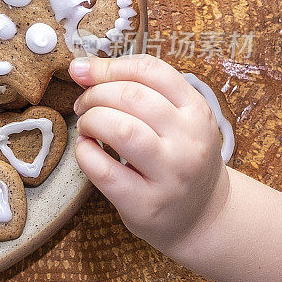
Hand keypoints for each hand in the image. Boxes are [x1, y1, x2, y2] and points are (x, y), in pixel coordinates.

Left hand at [69, 54, 228, 253]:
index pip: (151, 71)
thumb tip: (80, 68)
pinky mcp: (146, 204)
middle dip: (95, 94)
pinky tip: (87, 150)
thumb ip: (135, 90)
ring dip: (91, 121)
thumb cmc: (177, 158)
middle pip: (131, 96)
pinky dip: (84, 153)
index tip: (83, 71)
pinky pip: (103, 169)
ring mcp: (171, 176)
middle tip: (83, 105)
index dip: (109, 66)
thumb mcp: (174, 119)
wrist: (201, 216)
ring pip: (121, 129)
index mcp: (197, 112)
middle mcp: (190, 142)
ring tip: (87, 127)